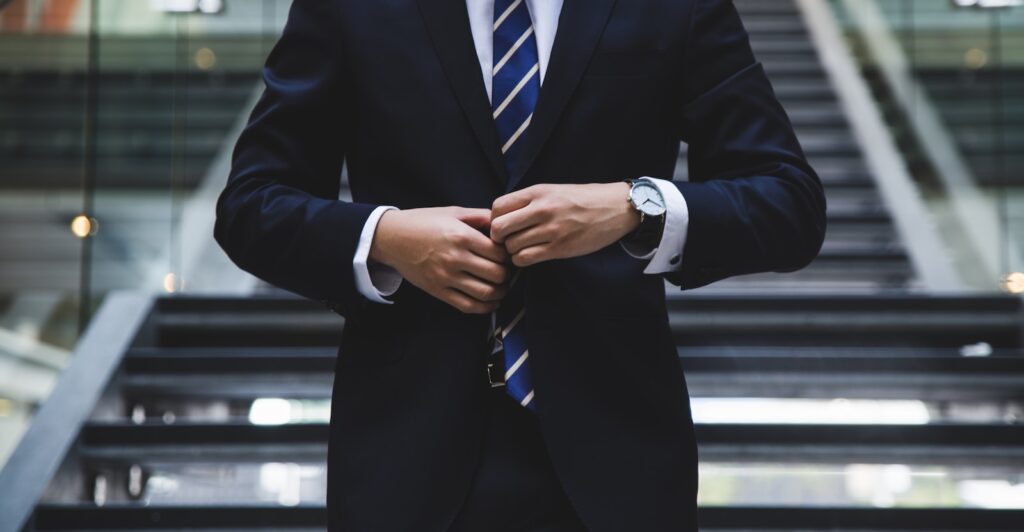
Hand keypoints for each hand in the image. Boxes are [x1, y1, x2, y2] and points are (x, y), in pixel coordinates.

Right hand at [369, 207, 510, 313]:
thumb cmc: (423, 222)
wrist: (392, 238)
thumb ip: (480, 216)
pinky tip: (491, 301)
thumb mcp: (453, 212)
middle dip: (507, 274)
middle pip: (497, 274)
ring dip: (500, 292)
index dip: (509, 255)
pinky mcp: (438, 291)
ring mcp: (446, 277)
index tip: (507, 255)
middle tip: (507, 270)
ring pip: (486, 293)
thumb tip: (503, 223)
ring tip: (502, 286)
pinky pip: (468, 306)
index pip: (499, 253)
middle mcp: (455, 258)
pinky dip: (485, 307)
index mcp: (461, 236)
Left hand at [490, 183, 640, 266]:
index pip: (497, 207)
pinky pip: (526, 258)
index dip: (494, 219)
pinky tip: (531, 255)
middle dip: (499, 238)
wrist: (615, 208)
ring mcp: (551, 230)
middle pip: (499, 228)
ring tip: (522, 248)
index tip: (503, 225)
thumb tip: (501, 216)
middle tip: (508, 240)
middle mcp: (542, 209)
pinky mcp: (560, 248)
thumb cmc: (583, 199)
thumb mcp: (553, 190)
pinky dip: (522, 260)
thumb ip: (529, 201)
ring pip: (511, 246)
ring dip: (512, 251)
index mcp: (538, 192)